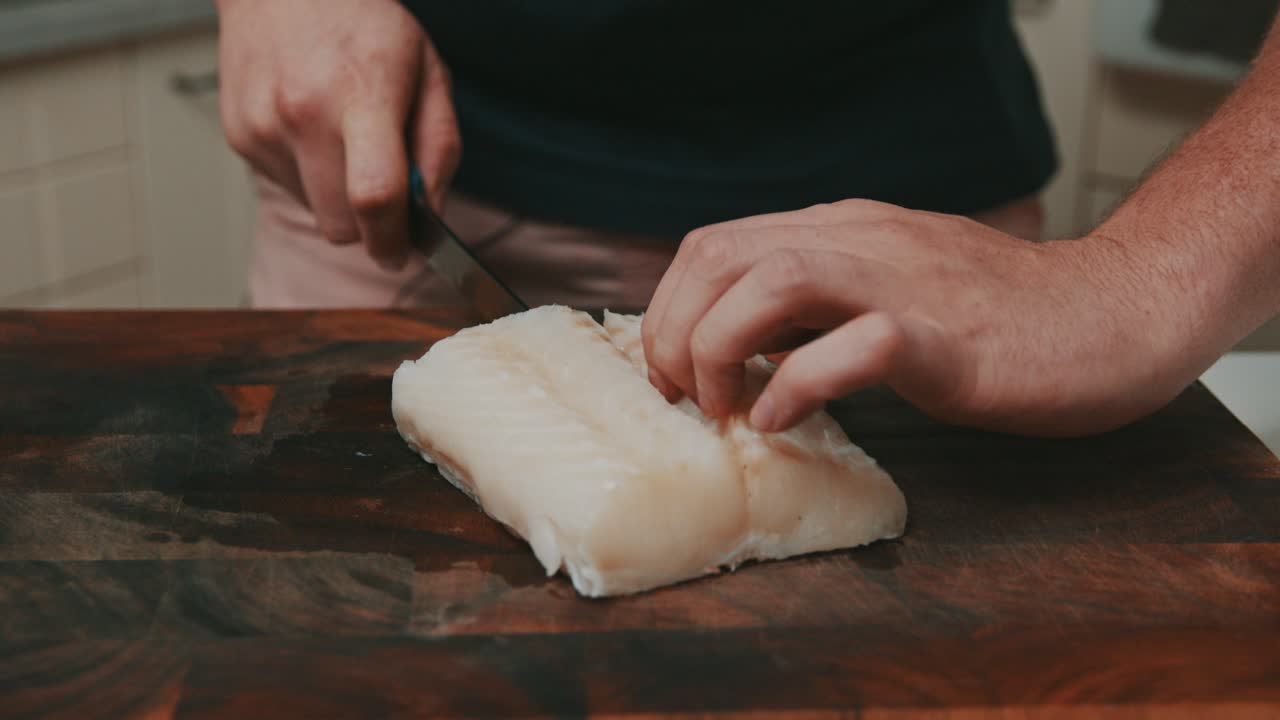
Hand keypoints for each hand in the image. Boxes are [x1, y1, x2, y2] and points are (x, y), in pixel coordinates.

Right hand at [215, 0, 459, 267]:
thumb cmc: (365, 25)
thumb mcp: (429, 73)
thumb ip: (439, 150)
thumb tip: (430, 218)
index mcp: (362, 94)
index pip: (375, 195)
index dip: (393, 240)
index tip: (401, 253)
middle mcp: (303, 113)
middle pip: (340, 224)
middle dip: (368, 227)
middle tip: (385, 199)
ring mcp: (263, 126)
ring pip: (314, 211)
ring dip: (337, 198)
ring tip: (344, 140)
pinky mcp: (240, 136)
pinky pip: (287, 187)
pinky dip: (309, 176)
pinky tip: (313, 129)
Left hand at [641, 200, 1195, 436]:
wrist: (1113, 314)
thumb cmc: (998, 318)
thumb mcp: (887, 290)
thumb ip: (818, 306)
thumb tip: (741, 350)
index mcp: (840, 231)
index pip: (714, 244)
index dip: (669, 310)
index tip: (671, 374)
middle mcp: (861, 240)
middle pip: (720, 254)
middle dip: (675, 332)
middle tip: (688, 399)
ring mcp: (903, 281)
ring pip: (771, 279)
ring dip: (721, 349)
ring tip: (727, 409)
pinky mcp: (945, 335)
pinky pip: (852, 345)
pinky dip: (798, 384)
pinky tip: (785, 421)